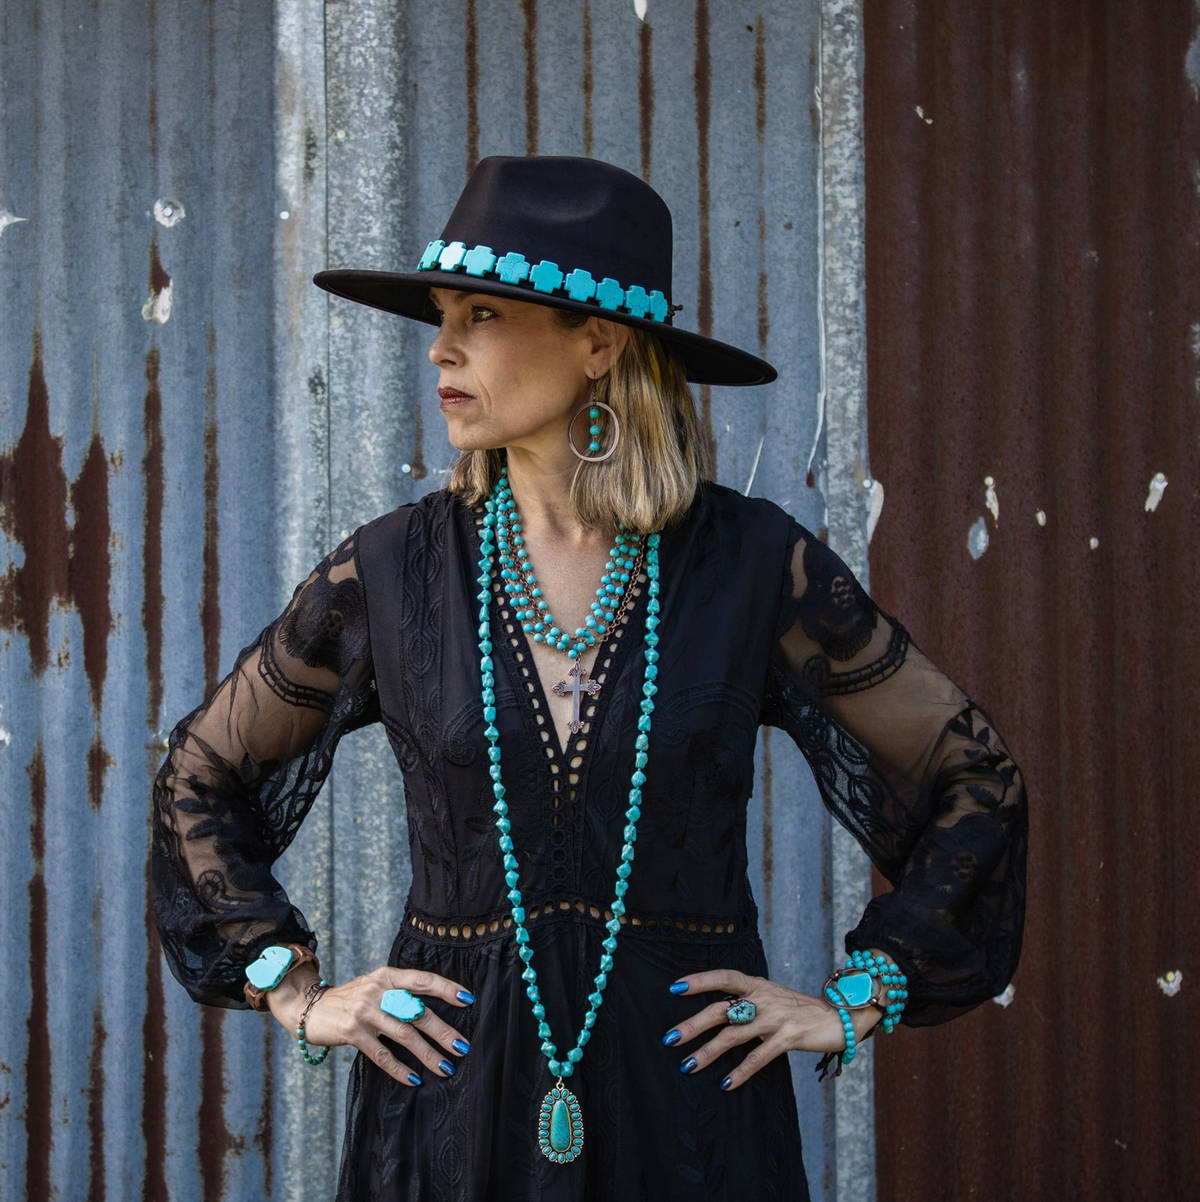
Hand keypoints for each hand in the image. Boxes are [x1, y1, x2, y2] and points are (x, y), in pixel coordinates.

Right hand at [268, 965, 473, 1087]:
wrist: (309, 1007)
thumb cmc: (350, 999)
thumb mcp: (375, 986)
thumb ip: (399, 993)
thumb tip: (431, 1010)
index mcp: (387, 976)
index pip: (423, 980)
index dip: (446, 989)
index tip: (468, 1000)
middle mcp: (378, 991)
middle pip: (417, 1012)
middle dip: (443, 1031)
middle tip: (462, 1046)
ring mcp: (365, 1011)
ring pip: (404, 1035)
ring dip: (427, 1054)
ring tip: (446, 1068)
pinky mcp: (352, 1032)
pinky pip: (381, 1054)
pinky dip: (399, 1069)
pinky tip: (414, 1080)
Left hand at [663, 967, 881, 1091]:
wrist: (841, 1016)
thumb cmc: (800, 1009)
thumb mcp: (772, 996)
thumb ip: (748, 1000)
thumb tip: (717, 1012)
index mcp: (757, 985)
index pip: (724, 977)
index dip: (700, 981)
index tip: (675, 988)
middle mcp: (763, 998)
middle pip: (721, 1010)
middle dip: (693, 1024)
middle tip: (669, 1038)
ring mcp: (775, 1018)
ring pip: (733, 1035)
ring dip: (708, 1052)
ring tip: (687, 1066)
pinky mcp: (788, 1038)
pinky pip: (758, 1057)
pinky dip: (740, 1072)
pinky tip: (726, 1084)